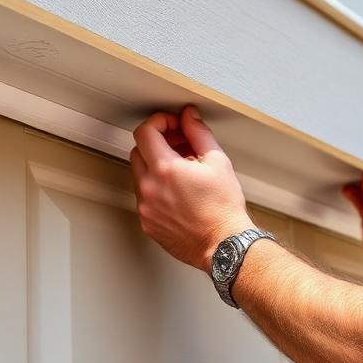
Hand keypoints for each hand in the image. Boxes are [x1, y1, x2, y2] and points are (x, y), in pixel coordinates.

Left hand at [130, 105, 252, 270]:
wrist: (224, 245)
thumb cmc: (224, 209)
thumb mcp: (218, 162)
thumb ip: (199, 133)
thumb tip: (189, 117)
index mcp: (165, 169)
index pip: (145, 132)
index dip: (158, 122)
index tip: (171, 125)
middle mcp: (149, 187)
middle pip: (138, 151)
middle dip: (157, 143)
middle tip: (179, 146)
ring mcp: (146, 207)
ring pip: (139, 175)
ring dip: (156, 167)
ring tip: (183, 173)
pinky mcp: (147, 223)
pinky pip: (144, 198)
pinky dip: (157, 190)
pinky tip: (179, 193)